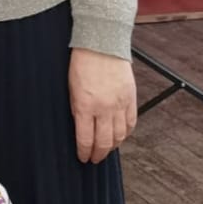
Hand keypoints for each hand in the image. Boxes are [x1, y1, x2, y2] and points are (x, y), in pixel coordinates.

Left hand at [68, 48, 136, 163]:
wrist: (102, 44)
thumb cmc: (82, 63)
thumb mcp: (71, 89)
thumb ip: (78, 110)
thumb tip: (82, 128)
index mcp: (86, 106)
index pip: (85, 139)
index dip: (84, 152)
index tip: (83, 158)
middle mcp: (104, 108)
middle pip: (104, 142)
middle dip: (98, 154)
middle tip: (95, 158)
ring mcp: (120, 104)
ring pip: (120, 136)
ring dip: (113, 146)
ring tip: (107, 150)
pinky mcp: (131, 98)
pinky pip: (131, 122)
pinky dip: (126, 133)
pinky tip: (121, 136)